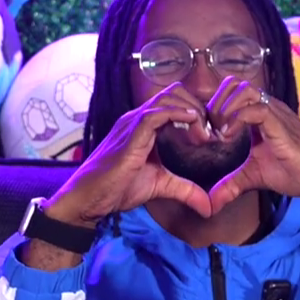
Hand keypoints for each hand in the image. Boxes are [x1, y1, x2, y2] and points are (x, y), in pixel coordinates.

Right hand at [42, 88, 217, 226]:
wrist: (90, 197)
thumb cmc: (118, 187)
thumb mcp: (161, 186)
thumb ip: (186, 191)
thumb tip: (209, 207)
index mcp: (145, 125)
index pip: (175, 101)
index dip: (196, 112)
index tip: (210, 135)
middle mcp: (139, 118)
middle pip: (175, 93)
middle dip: (198, 107)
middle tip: (209, 134)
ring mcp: (133, 123)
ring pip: (169, 98)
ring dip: (192, 111)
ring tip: (203, 135)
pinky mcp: (131, 134)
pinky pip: (157, 113)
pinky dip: (179, 115)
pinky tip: (193, 127)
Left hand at [201, 80, 299, 243]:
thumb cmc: (297, 172)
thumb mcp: (254, 177)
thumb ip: (231, 184)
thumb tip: (209, 203)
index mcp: (260, 114)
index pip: (230, 91)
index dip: (211, 108)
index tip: (204, 134)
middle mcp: (268, 107)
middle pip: (233, 83)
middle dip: (214, 105)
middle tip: (209, 133)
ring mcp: (276, 114)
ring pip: (243, 90)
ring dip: (223, 110)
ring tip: (219, 136)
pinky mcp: (282, 126)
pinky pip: (256, 109)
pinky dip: (236, 120)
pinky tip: (229, 138)